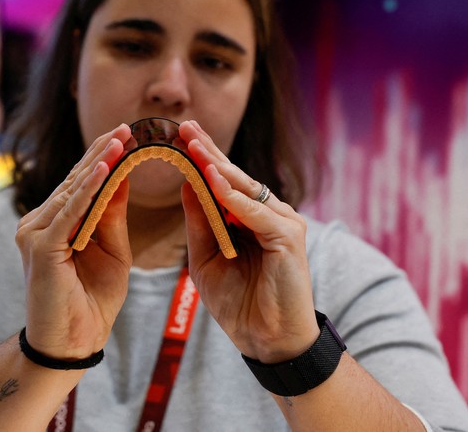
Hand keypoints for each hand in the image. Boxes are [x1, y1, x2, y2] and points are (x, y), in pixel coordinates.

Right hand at [15, 123, 133, 359]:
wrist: (74, 342)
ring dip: (99, 163)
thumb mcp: (112, 248)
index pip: (81, 182)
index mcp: (54, 221)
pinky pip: (70, 211)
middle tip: (128, 126)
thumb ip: (111, 212)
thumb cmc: (93, 299)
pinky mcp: (39, 246)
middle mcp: (37, 221)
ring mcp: (34, 232)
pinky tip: (105, 168)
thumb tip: (121, 173)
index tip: (128, 133)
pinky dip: (88, 190)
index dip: (104, 157)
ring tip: (121, 138)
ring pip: (74, 191)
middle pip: (76, 180)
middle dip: (104, 152)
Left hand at [178, 120, 319, 362]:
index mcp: (248, 218)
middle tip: (184, 126)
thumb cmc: (238, 302)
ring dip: (218, 167)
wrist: (267, 340)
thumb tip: (186, 184)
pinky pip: (257, 214)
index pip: (223, 181)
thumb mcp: (206, 258)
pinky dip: (235, 199)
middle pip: (234, 176)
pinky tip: (215, 182)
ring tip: (194, 146)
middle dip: (208, 151)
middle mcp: (268, 214)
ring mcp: (282, 222)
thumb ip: (200, 222)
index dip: (201, 159)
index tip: (178, 136)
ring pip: (245, 189)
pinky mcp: (289, 238)